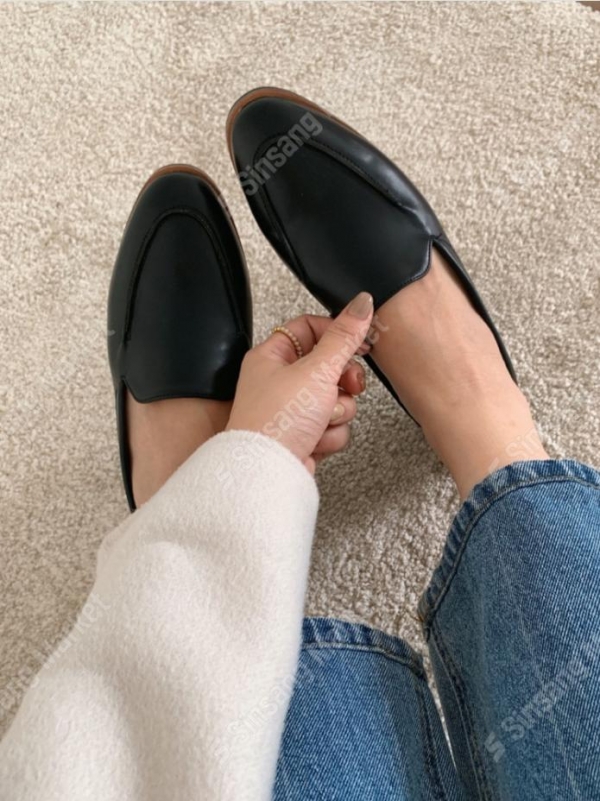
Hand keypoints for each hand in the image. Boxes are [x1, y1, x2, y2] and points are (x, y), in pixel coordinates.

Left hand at [226, 292, 373, 471]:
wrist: (267, 471)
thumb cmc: (275, 421)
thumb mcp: (317, 370)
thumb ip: (344, 337)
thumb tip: (362, 304)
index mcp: (273, 356)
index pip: (310, 327)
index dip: (338, 333)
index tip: (360, 343)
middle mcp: (279, 381)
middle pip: (329, 366)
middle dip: (342, 382)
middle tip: (343, 386)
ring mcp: (292, 410)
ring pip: (336, 398)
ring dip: (338, 411)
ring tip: (321, 420)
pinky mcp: (304, 435)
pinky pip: (333, 425)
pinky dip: (330, 434)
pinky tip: (316, 439)